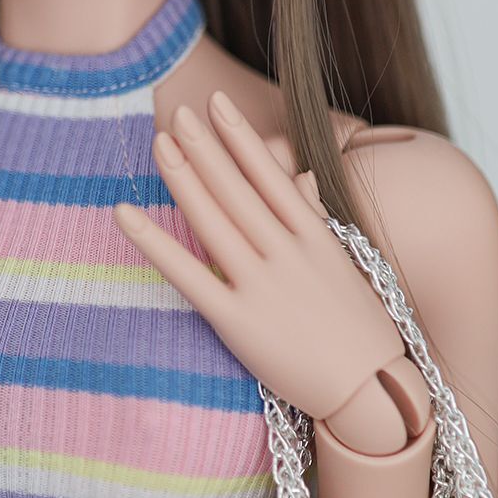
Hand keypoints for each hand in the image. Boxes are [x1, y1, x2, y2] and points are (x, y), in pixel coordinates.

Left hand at [112, 92, 405, 423]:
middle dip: (206, 147)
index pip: (271, 177)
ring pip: (214, 222)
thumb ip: (316, 220)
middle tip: (178, 111)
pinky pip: (188, 275)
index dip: (241, 138)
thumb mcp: (346, 266)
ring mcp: (263, 288)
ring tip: (160, 142)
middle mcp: (288, 256)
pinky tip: (125, 213)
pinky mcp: (238, 323)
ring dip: (184, 177)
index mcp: (316, 239)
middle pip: (237, 190)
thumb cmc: (360, 330)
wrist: (372, 392)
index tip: (218, 104)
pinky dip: (154, 242)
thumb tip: (302, 177)